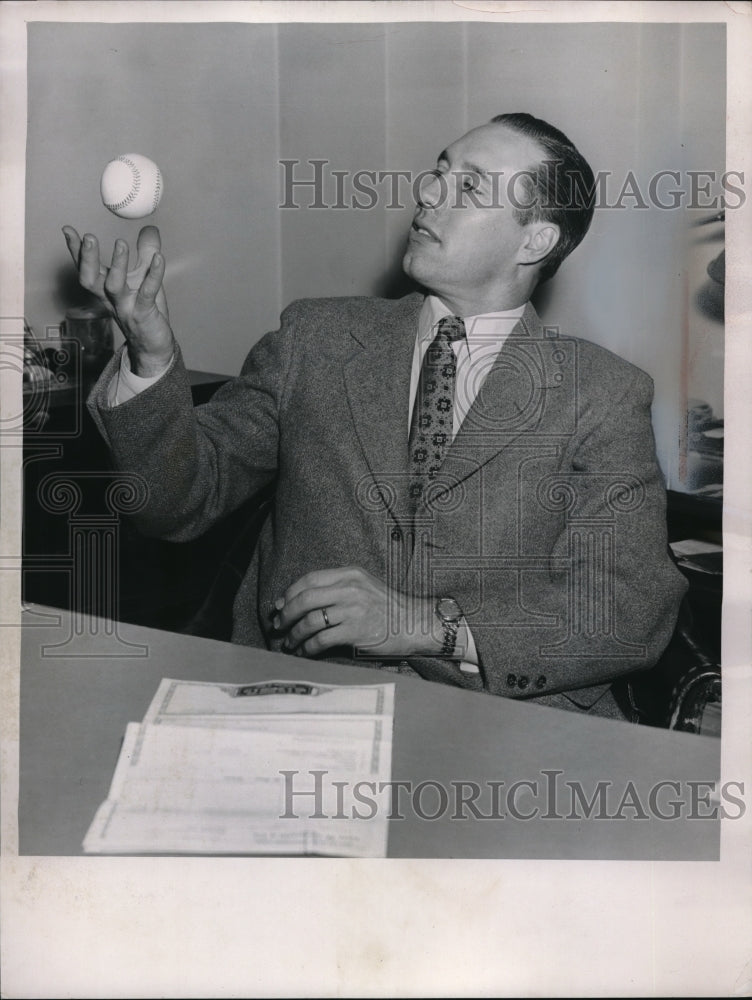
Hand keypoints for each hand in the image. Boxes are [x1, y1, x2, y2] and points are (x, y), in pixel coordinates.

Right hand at [62, 225, 174, 375]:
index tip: (68, 230)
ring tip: (121, 243)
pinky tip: (159, 258)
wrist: (153, 345)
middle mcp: (110, 298)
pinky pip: (147, 293)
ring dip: (116, 264)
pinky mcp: (144, 313)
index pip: (86, 268)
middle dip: (87, 258)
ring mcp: (126, 306)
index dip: (76, 251)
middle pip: (90, 279)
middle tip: (88, 237)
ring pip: (114, 286)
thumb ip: (146, 253)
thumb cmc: (145, 311)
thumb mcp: (144, 278)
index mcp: (105, 289)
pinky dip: (153, 275)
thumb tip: (150, 229)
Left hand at [273, 566, 442, 659]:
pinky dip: (307, 647)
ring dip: (294, 634)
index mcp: (350, 575)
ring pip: (310, 621)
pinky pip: (321, 640)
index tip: (280, 605)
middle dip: (286, 613)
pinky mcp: (355, 632)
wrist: (415, 623)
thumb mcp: (364, 585)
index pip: (310, 579)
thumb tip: (302, 600)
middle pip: (305, 599)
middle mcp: (350, 590)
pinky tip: (303, 651)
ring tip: (289, 642)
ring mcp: (353, 611)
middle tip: (278, 625)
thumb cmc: (388, 607)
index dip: (290, 593)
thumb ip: (338, 587)